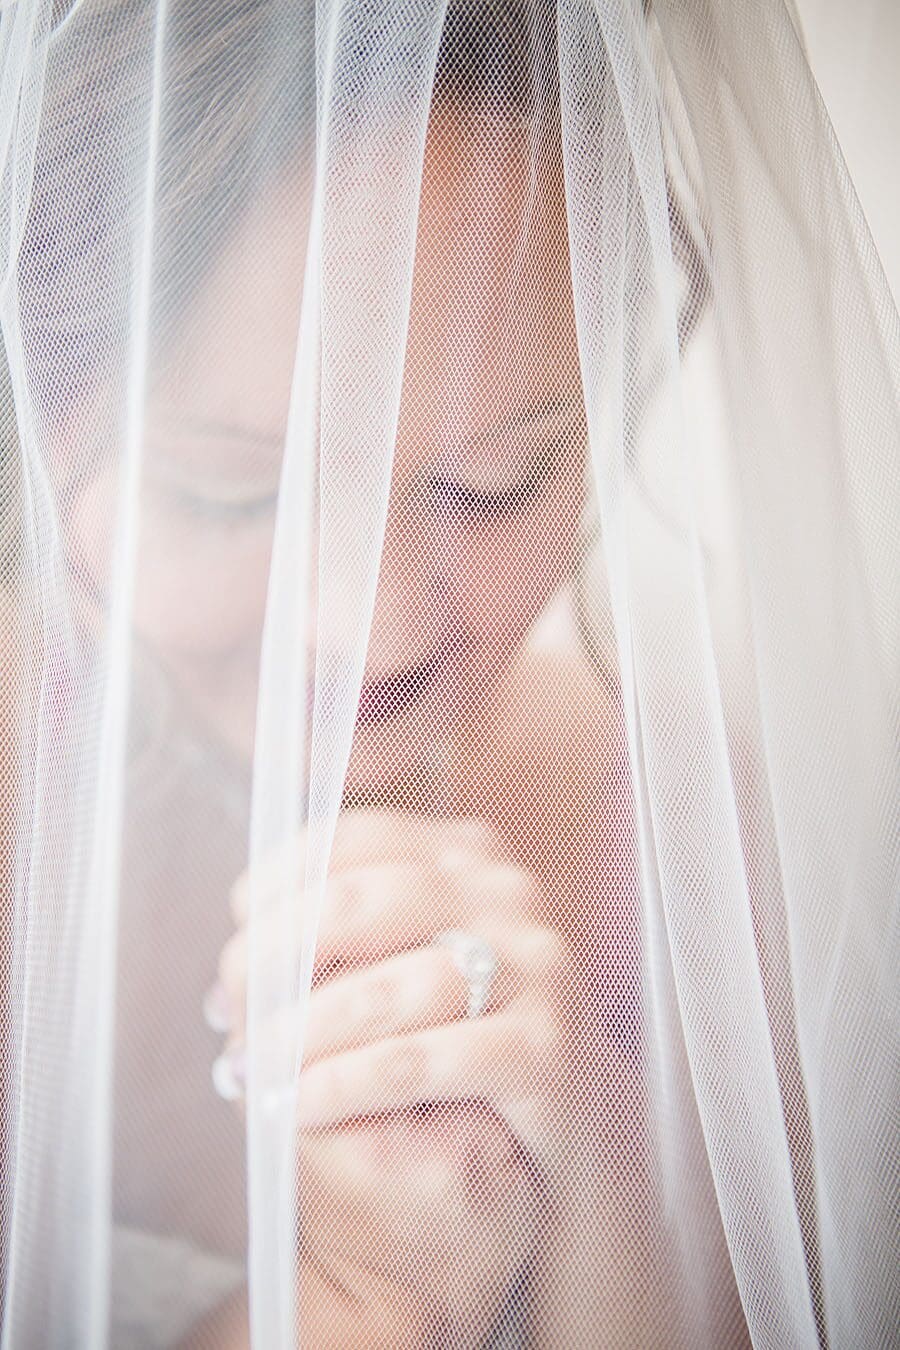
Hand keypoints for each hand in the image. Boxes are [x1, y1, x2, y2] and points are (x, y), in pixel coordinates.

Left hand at [210, 811, 570, 1343]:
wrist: (571, 1112)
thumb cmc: (465, 1030)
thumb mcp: (407, 961)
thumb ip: (339, 944)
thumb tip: (232, 977)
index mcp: (465, 853)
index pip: (350, 839)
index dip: (275, 887)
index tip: (237, 947)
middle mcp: (504, 892)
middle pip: (355, 902)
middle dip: (272, 959)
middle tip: (234, 1013)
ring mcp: (532, 965)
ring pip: (386, 987)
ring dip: (300, 1034)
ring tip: (254, 1073)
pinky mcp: (544, 1045)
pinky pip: (419, 1059)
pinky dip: (344, 1083)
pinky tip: (302, 1104)